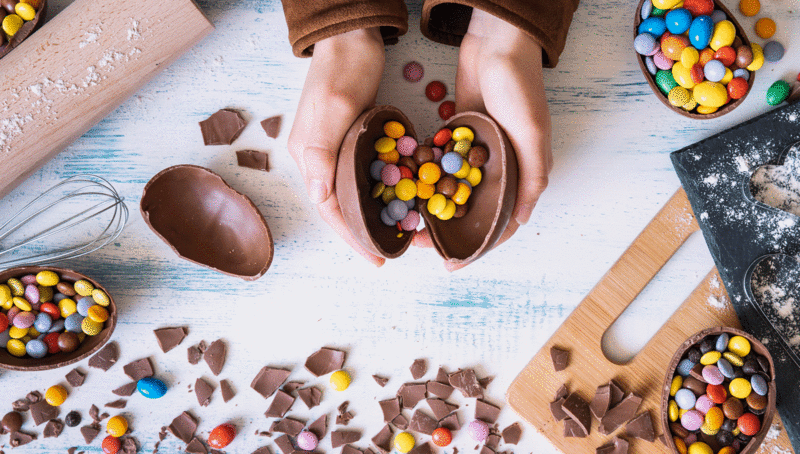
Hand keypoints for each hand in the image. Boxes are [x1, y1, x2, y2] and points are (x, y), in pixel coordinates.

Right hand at [288, 28, 386, 265]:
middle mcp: (317, 157)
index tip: (376, 258)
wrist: (351, 36)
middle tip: (389, 251)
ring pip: (350, 192)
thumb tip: (318, 198)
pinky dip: (377, 191)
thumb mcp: (335, 108)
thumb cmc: (343, 69)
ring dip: (369, 214)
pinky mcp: (349, 137)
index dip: (351, 237)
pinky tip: (394, 199)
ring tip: (393, 232)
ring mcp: (333, 147)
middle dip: (361, 233)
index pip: (328, 209)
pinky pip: (361, 174)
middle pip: (338, 206)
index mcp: (308, 155)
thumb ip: (322, 151)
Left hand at [414, 9, 552, 270]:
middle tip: (417, 242)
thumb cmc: (521, 87)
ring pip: (451, 189)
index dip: (477, 246)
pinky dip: (425, 176)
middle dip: (445, 230)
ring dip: (431, 206)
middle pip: (470, 210)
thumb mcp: (532, 133)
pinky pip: (439, 163)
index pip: (500, 222)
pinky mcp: (457, 134)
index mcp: (521, 172)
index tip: (451, 263)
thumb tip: (522, 220)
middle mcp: (499, 167)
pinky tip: (404, 188)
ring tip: (407, 221)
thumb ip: (532, 176)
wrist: (497, 43)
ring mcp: (476, 152)